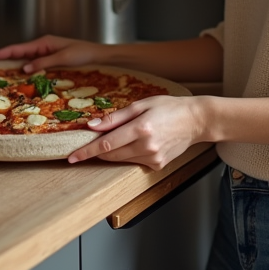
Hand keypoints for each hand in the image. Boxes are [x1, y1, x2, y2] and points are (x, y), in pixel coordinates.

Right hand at [0, 34, 107, 72]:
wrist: (96, 54)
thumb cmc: (82, 53)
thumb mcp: (63, 57)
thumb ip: (43, 62)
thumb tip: (24, 68)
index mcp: (43, 42)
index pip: (17, 48)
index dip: (0, 53)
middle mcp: (41, 46)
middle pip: (17, 52)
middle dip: (1, 57)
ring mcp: (44, 52)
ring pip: (23, 58)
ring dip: (10, 63)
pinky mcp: (49, 58)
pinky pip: (32, 63)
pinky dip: (22, 68)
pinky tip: (17, 75)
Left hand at [68, 95, 207, 169]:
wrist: (196, 121)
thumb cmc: (170, 108)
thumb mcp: (141, 105)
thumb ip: (115, 117)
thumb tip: (92, 126)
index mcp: (141, 128)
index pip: (106, 144)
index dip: (87, 151)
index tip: (72, 157)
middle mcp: (147, 146)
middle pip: (111, 154)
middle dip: (97, 150)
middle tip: (90, 143)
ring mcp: (153, 158)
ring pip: (122, 159)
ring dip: (115, 151)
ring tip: (126, 135)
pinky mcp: (158, 165)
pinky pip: (135, 161)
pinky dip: (130, 153)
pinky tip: (142, 142)